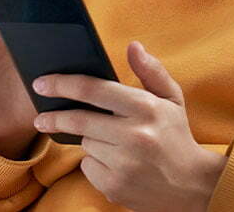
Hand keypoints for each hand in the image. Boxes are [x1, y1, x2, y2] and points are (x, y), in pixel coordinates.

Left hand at [31, 42, 227, 211]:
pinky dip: (95, 163)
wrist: (192, 186)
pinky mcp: (115, 186)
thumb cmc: (176, 136)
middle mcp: (134, 136)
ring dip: (88, 140)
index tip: (41, 83)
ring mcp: (124, 164)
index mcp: (146, 108)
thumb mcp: (171, 99)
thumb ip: (151, 71)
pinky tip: (115, 163)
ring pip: (85, 144)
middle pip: (78, 120)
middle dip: (54, 117)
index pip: (94, 89)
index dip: (63, 84)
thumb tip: (133, 46)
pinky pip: (88, 167)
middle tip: (41, 117)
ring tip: (112, 143)